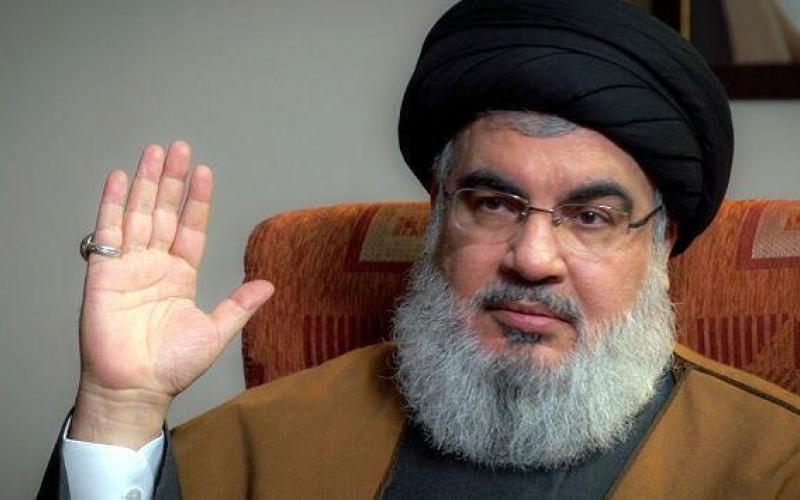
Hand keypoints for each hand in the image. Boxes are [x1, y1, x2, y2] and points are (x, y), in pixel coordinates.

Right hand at [69, 141, 273, 447]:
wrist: (136, 388)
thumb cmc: (172, 366)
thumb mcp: (215, 332)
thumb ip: (239, 306)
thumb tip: (270, 285)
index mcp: (181, 275)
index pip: (191, 228)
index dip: (198, 200)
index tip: (205, 172)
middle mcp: (155, 265)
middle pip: (165, 212)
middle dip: (172, 180)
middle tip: (179, 147)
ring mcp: (129, 266)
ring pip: (138, 214)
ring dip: (146, 183)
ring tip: (155, 152)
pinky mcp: (103, 274)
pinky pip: (108, 233)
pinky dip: (113, 204)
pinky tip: (121, 179)